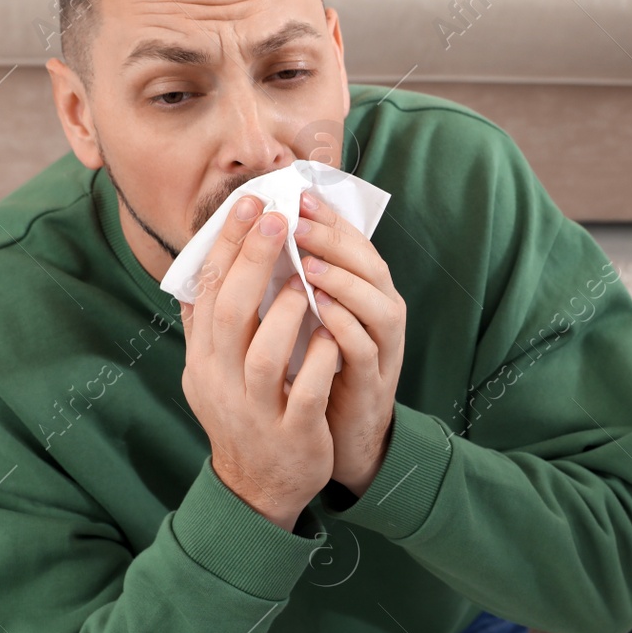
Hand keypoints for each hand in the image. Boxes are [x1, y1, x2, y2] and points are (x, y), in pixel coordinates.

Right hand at [178, 195, 340, 531]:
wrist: (257, 489)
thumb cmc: (244, 416)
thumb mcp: (212, 373)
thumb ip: (207, 327)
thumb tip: (196, 272)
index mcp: (203, 359)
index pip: (207, 291)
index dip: (226, 245)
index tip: (248, 203)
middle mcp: (221, 381)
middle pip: (229, 312)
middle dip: (253, 261)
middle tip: (277, 218)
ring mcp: (255, 409)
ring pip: (263, 355)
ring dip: (285, 312)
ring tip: (305, 278)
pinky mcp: (291, 432)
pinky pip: (305, 393)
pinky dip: (320, 362)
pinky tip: (333, 335)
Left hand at [293, 188, 405, 497]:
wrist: (340, 438)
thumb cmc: (316, 372)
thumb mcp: (304, 321)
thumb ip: (291, 284)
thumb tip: (248, 243)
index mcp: (361, 294)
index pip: (350, 244)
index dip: (327, 218)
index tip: (295, 194)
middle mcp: (380, 313)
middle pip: (369, 264)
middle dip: (333, 240)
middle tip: (297, 221)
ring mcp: (383, 346)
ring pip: (376, 303)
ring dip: (342, 281)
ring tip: (307, 264)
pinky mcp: (375, 381)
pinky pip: (366, 348)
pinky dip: (346, 328)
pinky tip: (321, 313)